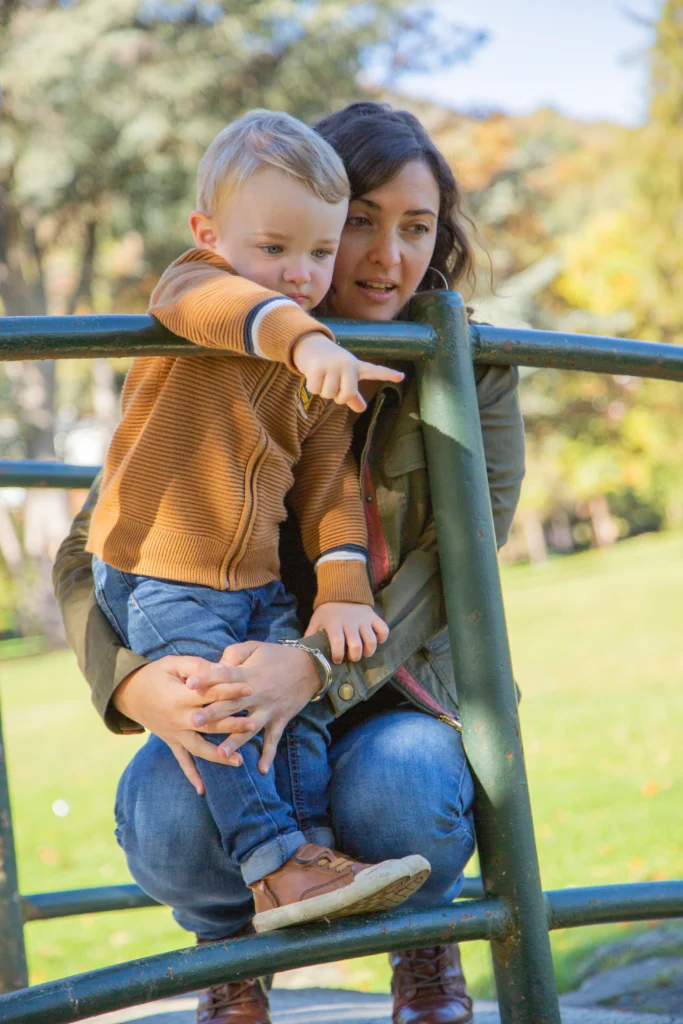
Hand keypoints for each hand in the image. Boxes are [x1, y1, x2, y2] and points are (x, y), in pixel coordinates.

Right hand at [112, 656, 253, 794]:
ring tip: (239, 761)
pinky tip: (202, 790)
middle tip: (253, 725)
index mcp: (180, 697)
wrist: (128, 693)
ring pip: (199, 747)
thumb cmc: (154, 674)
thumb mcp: (172, 663)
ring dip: (219, 755)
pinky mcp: (171, 741)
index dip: (230, 691)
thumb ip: (196, 666)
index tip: (250, 689)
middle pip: (209, 724)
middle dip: (232, 725)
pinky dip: (191, 775)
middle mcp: (178, 718)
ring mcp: (174, 733)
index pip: (210, 695)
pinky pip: (182, 760)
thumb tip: (221, 669)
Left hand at [185, 641, 320, 773]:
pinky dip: (269, 754)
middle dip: (212, 713)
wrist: (311, 666)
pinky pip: (274, 739)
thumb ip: (233, 654)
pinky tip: (262, 770)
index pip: (225, 675)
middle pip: (232, 704)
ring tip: (221, 752)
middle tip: (193, 720)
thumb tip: (215, 666)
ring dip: (235, 740)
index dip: (207, 678)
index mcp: (249, 673)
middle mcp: (258, 693)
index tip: (188, 684)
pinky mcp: (280, 719)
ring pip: (250, 727)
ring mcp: (270, 709)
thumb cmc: (277, 655)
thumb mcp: (255, 647)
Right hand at [292, 331, 402, 412]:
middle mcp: (347, 364)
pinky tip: (313, 375)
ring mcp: (332, 364)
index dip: (388, 374)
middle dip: (339, 398)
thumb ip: (353, 395)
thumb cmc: (330, 365)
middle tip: (334, 390)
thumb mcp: (344, 378)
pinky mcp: (317, 367)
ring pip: (329, 394)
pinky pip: (316, 389)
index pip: (374, 371)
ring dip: (323, 391)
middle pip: (348, 394)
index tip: (401, 376)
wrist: (310, 345)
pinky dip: (313, 387)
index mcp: (357, 367)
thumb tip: (362, 409)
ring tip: (322, 378)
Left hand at [305, 602, 388, 663]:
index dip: (338, 655)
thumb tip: (301, 653)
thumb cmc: (327, 612)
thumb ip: (310, 636)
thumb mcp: (316, 622)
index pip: (338, 643)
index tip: (337, 660)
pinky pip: (383, 630)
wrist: (341, 591)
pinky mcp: (374, 617)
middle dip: (355, 656)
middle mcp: (350, 622)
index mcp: (334, 624)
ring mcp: (363, 620)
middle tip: (352, 658)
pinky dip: (382, 638)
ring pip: (371, 640)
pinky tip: (375, 641)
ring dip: (369, 651)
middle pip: (356, 645)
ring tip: (364, 653)